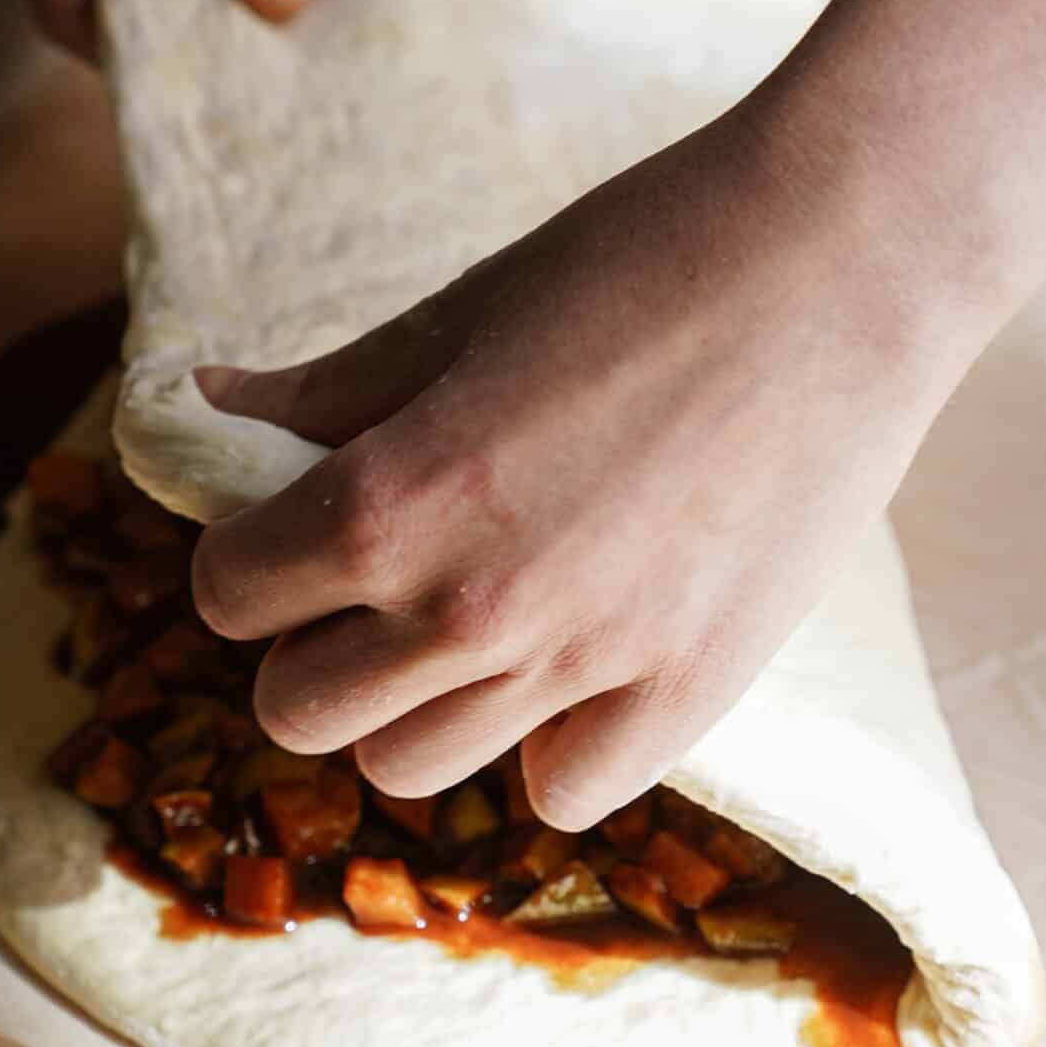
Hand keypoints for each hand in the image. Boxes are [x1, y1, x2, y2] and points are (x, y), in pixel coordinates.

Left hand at [189, 101, 994, 827]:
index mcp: (391, 499)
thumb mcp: (462, 310)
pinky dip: (547, 746)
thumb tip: (200, 403)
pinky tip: (577, 666)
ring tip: (480, 623)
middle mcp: (471, 608)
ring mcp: (584, 666)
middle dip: (315, 645)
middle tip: (380, 583)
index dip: (250, 556)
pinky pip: (562, 790)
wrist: (844, 263)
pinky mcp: (690, 693)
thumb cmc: (646, 256)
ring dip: (416, 704)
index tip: (296, 527)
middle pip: (300, 712)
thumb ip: (328, 389)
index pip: (229, 596)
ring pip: (411, 766)